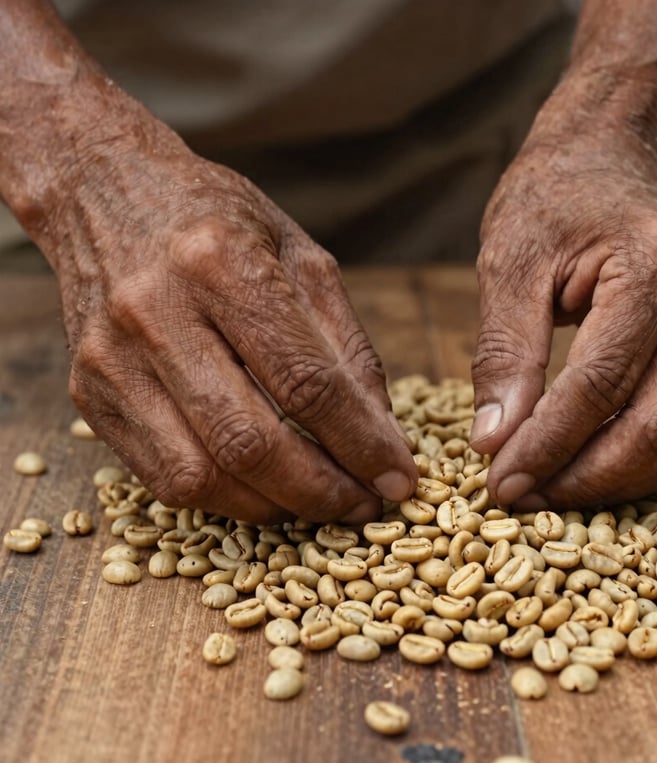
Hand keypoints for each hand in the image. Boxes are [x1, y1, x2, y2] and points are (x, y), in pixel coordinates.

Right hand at [43, 115, 416, 523]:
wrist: (103, 191)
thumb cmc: (216, 221)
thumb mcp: (301, 256)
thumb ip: (346, 347)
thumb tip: (382, 437)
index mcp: (219, 263)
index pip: (305, 382)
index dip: (360, 444)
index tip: (397, 481)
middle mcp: (154, 313)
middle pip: (248, 442)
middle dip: (320, 492)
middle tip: (363, 507)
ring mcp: (110, 360)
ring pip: (200, 475)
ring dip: (272, 507)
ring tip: (318, 502)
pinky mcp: (89, 394)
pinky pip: (162, 477)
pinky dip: (224, 498)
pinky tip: (263, 488)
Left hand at [470, 118, 656, 510]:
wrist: (607, 164)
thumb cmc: (553, 202)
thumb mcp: (509, 263)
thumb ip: (504, 354)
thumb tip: (493, 442)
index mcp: (655, 268)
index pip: (600, 385)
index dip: (547, 445)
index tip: (499, 482)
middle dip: (584, 478)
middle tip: (520, 497)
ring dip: (612, 482)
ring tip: (545, 491)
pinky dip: (634, 464)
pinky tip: (581, 469)